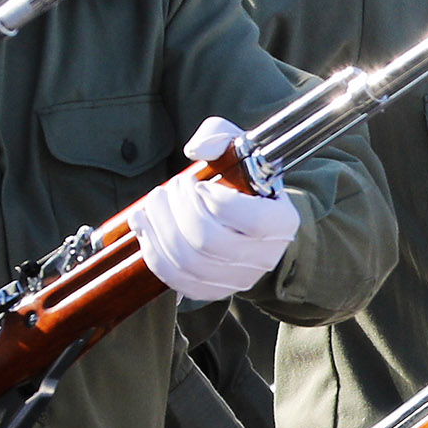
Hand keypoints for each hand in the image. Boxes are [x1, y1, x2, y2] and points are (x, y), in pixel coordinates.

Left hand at [132, 118, 303, 303]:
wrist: (246, 215)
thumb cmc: (241, 180)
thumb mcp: (238, 149)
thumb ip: (219, 136)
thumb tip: (197, 150)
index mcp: (281, 221)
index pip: (253, 221)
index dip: (217, 201)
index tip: (197, 184)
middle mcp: (265, 256)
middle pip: (209, 242)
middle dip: (177, 210)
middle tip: (167, 189)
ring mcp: (240, 278)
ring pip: (188, 262)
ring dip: (159, 228)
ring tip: (152, 204)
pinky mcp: (214, 291)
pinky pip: (177, 281)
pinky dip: (154, 253)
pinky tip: (145, 229)